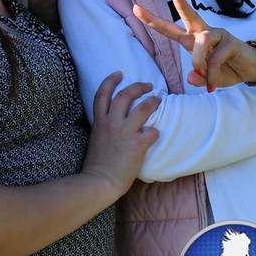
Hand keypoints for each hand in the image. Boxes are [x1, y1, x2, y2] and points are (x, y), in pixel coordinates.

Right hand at [82, 71, 159, 195]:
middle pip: (125, 95)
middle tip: (148, 85)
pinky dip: (156, 132)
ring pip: (143, 108)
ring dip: (153, 102)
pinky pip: (152, 132)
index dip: (111, 80)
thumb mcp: (96, 138)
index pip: (102, 94)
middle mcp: (111, 123)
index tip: (119, 73)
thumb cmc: (97, 164)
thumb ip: (104, 127)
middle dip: (138, 86)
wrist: (99, 182)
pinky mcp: (136, 144)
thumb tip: (114, 121)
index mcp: (99, 121)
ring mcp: (124, 132)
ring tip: (159, 100)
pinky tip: (156, 134)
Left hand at [133, 0, 255, 89]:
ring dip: (198, 59)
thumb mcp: (207, 79)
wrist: (251, 70)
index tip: (135, 8)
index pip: (169, 29)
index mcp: (192, 40)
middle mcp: (203, 33)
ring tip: (202, 73)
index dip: (152, 20)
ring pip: (202, 40)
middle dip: (181, 5)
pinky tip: (214, 81)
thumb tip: (191, 76)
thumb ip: (197, 79)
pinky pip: (216, 57)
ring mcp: (218, 35)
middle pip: (189, 16)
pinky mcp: (231, 42)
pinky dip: (212, 72)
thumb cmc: (225, 69)